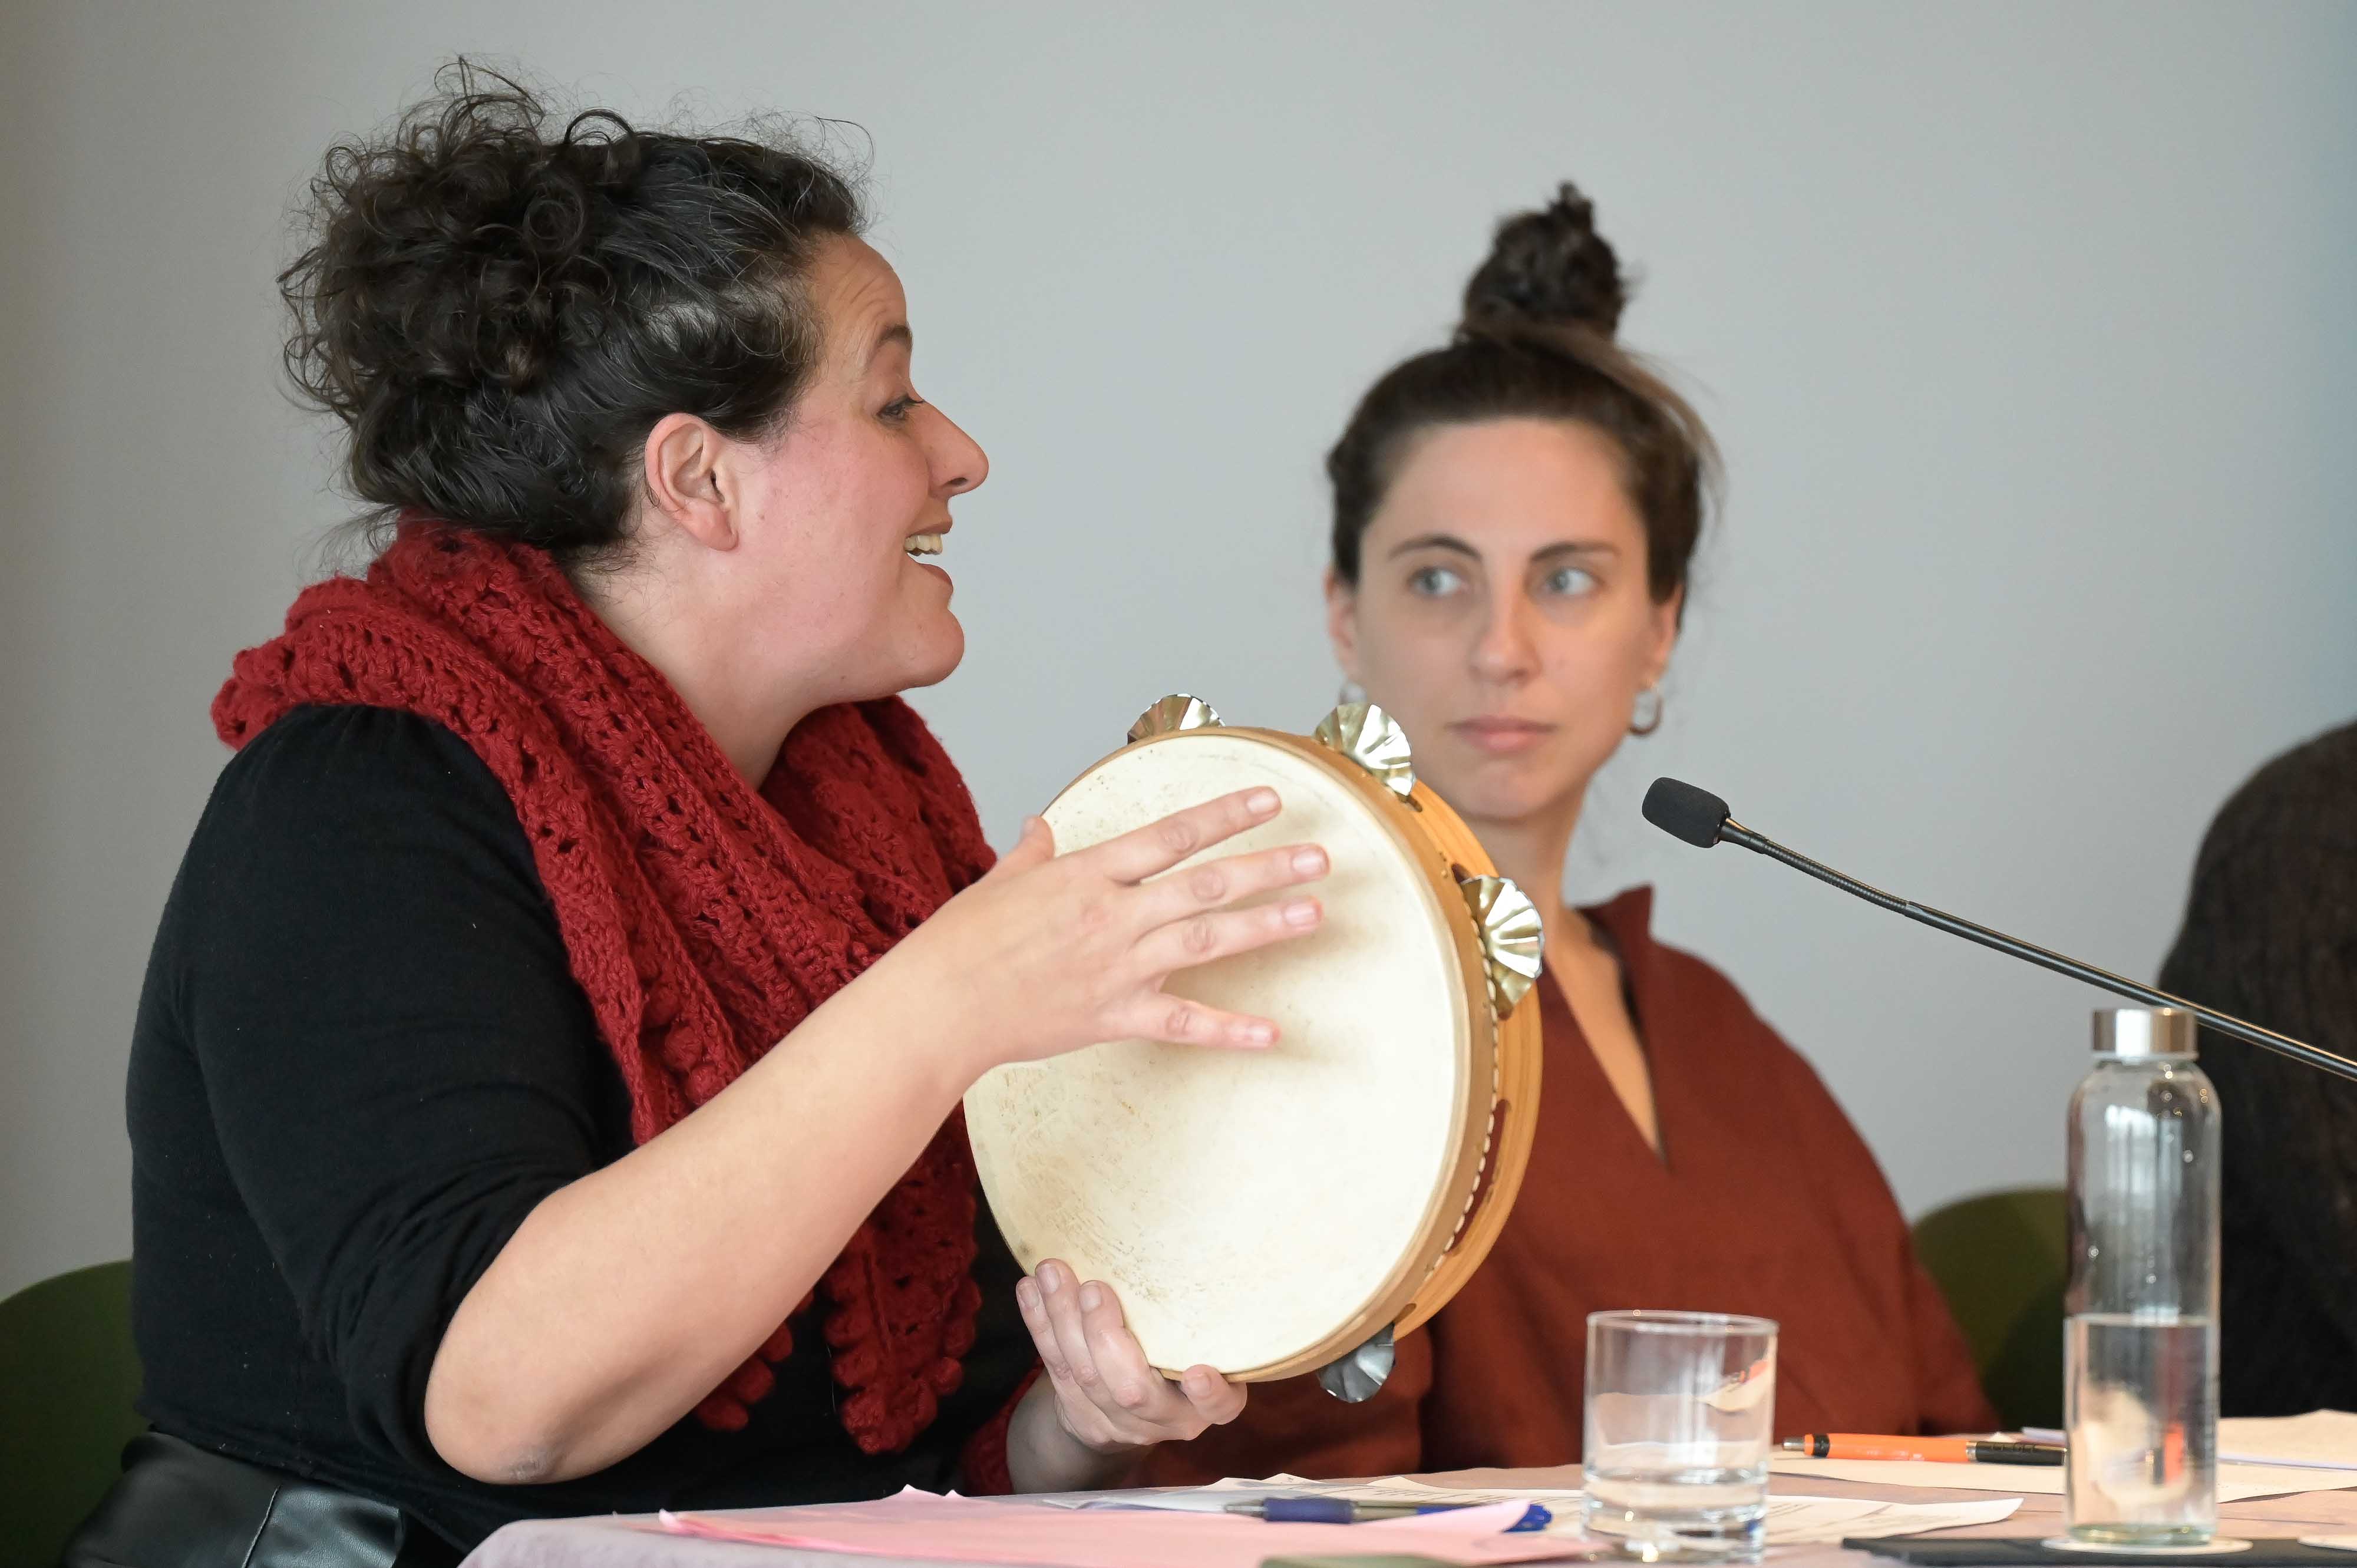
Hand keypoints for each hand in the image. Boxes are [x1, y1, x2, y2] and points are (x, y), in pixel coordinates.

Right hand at [881, 787, 1328, 1077]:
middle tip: (1320, 857)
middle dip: (1267, 867)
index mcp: (1087, 874)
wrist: (939, 1004)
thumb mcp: (999, 882)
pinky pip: (1182, 1023)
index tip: (1269, 799)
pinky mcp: (1114, 1016)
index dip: (1224, 814)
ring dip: (1265, 925)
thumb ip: (1031, 853)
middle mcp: (1112, 914)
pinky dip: (1228, 1030)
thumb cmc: (962, 941)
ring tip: (1314, 912)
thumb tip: (1039, 827)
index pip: (1171, 834)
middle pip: (1206, 883)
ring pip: (1206, 940)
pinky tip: (1272, 1032)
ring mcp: (1117, 966)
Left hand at [1017, 1259, 1244, 1455]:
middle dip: (1105, 1337)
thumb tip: (1187, 1247)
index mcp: (1206, 1401)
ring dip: (1063, 1320)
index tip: (1198, 1373)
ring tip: (1052, 1273)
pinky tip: (1030, 1290)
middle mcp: (1165, 1417)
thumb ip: (1196, 1317)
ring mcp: (1118, 1423)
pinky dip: (1040, 1325)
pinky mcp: (1079, 1415)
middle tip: (1094, 1289)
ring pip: (1084, 1376)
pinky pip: (1054, 1368)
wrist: (1133, 1410)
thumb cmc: (1180, 1355)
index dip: (1211, 1394)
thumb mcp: (1200, 1343)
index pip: (1220, 1406)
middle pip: (1132, 1390)